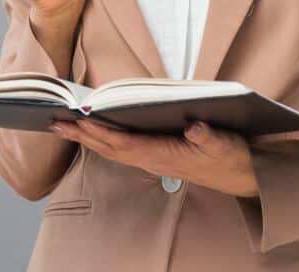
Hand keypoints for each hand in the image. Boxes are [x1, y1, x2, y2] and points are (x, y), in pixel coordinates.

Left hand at [49, 118, 259, 197]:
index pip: (124, 143)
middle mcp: (153, 159)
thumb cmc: (232, 158)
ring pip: (112, 150)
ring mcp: (153, 160)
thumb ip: (208, 136)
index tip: (79, 120)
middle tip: (55, 122)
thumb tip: (194, 127)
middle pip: (110, 148)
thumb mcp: (225, 144)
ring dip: (87, 138)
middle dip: (82, 135)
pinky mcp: (156, 156)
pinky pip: (122, 149)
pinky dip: (102, 139)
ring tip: (64, 125)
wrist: (243, 178)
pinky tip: (92, 132)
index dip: (101, 131)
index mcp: (164, 155)